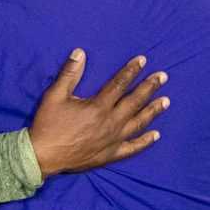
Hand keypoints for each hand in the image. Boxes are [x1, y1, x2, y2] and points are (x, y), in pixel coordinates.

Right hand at [27, 50, 167, 174]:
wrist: (43, 157)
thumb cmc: (48, 125)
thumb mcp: (54, 96)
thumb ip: (69, 74)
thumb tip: (80, 52)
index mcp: (98, 106)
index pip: (119, 84)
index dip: (131, 71)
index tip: (143, 60)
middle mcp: (110, 122)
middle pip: (135, 102)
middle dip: (149, 87)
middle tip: (163, 77)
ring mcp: (113, 140)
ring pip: (138, 123)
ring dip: (153, 111)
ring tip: (166, 101)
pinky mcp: (110, 154)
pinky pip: (132, 148)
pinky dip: (145, 141)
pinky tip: (156, 135)